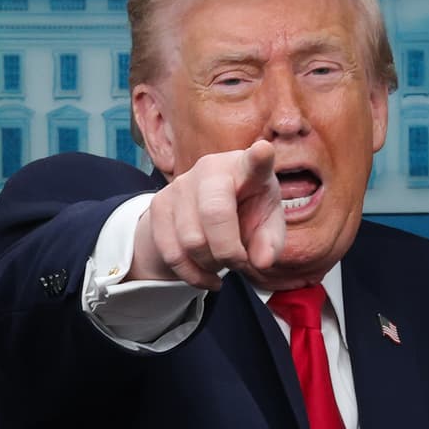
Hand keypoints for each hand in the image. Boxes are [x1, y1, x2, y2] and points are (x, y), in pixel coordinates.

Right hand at [130, 139, 283, 287]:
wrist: (207, 215)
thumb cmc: (247, 215)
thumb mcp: (266, 228)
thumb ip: (270, 244)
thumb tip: (261, 261)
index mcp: (246, 169)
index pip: (254, 162)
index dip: (259, 158)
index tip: (263, 151)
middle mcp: (211, 168)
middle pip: (214, 214)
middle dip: (228, 252)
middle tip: (238, 262)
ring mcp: (181, 184)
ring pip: (191, 240)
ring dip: (210, 265)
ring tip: (221, 263)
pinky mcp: (159, 204)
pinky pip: (172, 253)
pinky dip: (192, 275)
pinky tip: (206, 277)